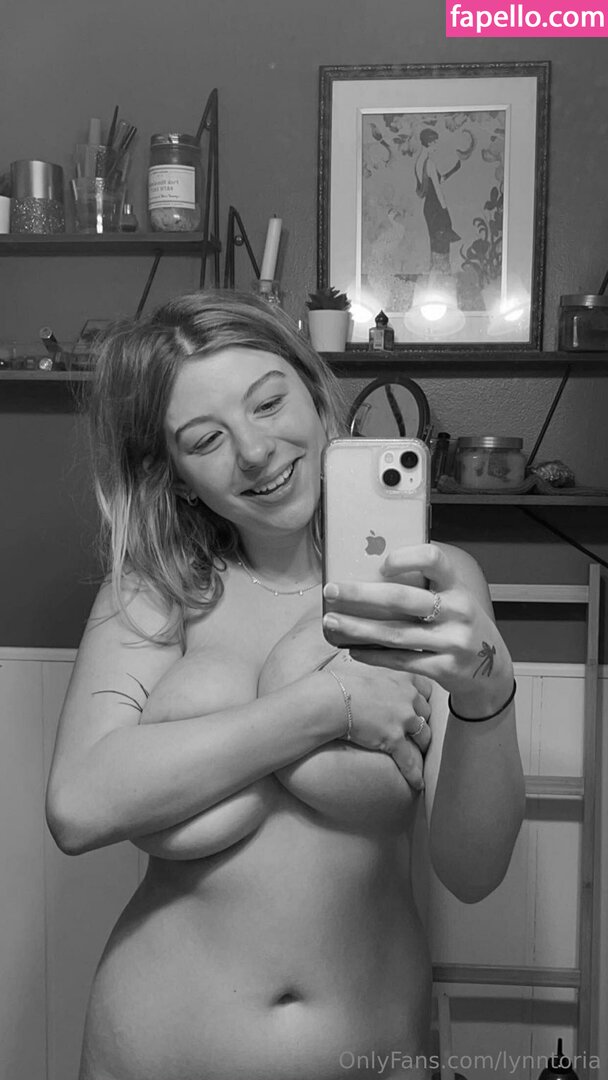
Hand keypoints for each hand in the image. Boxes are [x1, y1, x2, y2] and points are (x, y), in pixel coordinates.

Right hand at [321, 652, 431, 789]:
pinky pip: (409, 761)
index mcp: (402, 679)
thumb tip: (371, 683)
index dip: (424, 700)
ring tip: (420, 756)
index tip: (422, 707)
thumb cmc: (342, 685)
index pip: (426, 688)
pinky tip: (418, 784)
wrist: (332, 699)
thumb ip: (378, 679)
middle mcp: (408, 697)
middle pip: (426, 713)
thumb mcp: (366, 673)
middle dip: (423, 723)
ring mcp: (403, 718)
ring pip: (424, 736)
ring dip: (422, 746)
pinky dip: (414, 774)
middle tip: (418, 732)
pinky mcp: (394, 738)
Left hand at [323, 542, 513, 718]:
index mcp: (457, 587)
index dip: (405, 558)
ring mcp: (452, 643)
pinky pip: (400, 661)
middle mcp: (458, 612)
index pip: (434, 560)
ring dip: (358, 627)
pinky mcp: (444, 669)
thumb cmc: (460, 626)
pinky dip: (373, 655)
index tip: (380, 564)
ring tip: (332, 621)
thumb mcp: (453, 601)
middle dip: (361, 593)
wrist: (491, 671)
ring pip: (395, 634)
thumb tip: (368, 577)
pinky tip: (352, 649)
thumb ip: (424, 589)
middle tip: (331, 589)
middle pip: (402, 599)